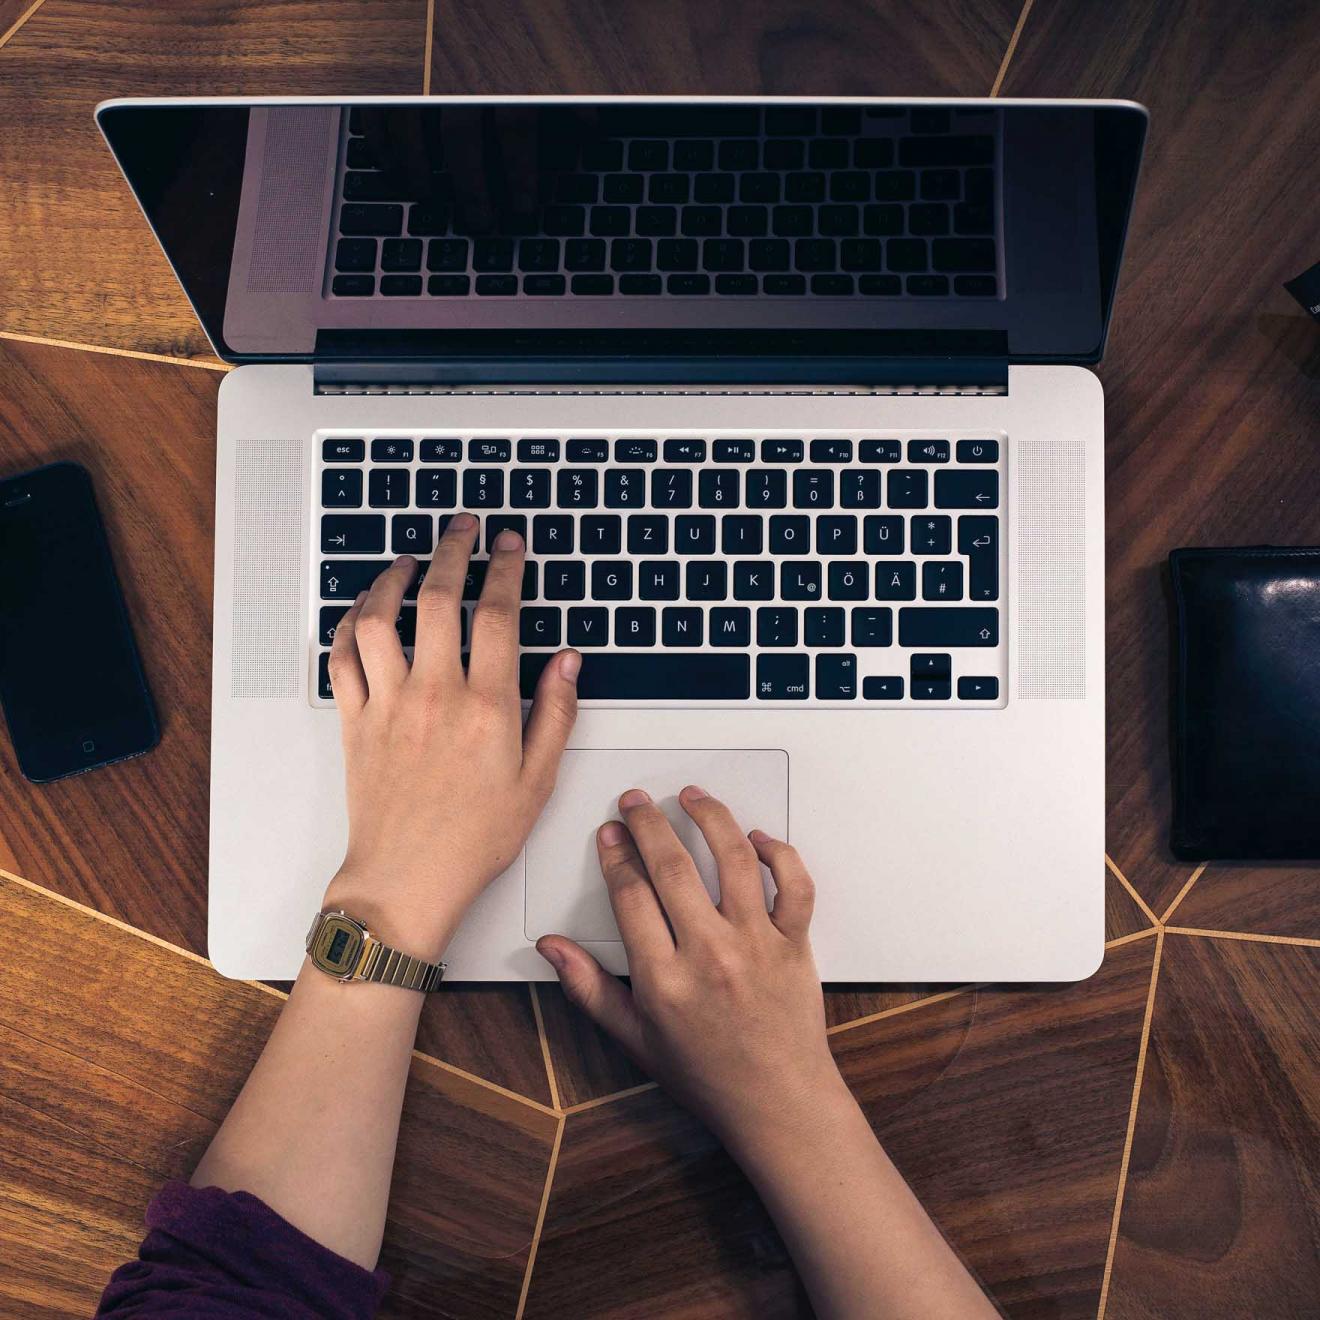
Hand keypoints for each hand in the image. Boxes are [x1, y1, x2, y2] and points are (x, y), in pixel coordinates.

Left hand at [322, 515, 579, 957]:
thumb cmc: (473, 839)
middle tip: (462, 527)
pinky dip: (348, 624)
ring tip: (408, 560)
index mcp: (487, 707)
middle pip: (439, 598)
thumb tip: (568, 662)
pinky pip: (342, 657)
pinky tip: (363, 611)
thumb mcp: (537, 781)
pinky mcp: (354, 721)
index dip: (505, 568)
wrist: (407, 879)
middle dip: (453, 550)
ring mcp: (389, 704)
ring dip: (392, 578)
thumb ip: (556, 714)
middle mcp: (435, 694)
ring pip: (379, 618)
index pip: (498, 614)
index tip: (509, 545)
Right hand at [536, 787, 844, 1149]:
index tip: (610, 833)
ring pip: (733, 860)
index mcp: (664, 979)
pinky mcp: (794, 943)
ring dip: (710, 818)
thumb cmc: (708, 1074)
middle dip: (648, 823)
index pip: (630, 894)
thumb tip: (552, 948)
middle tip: (636, 801)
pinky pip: (793, 885)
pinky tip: (756, 838)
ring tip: (691, 797)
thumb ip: (589, 988)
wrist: (778, 1104)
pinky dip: (778, 853)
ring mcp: (756, 945)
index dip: (615, 854)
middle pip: (672, 866)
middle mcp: (710, 955)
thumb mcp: (634, 1039)